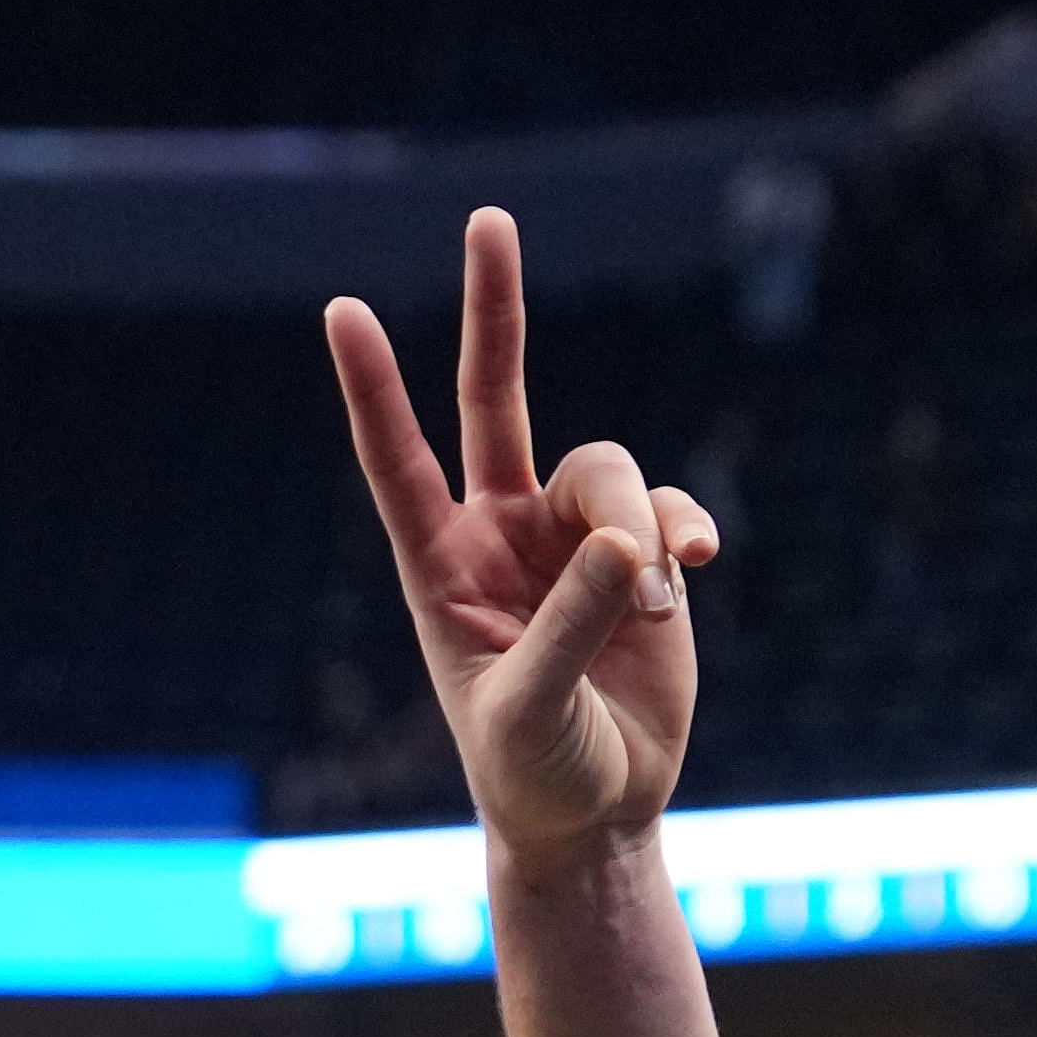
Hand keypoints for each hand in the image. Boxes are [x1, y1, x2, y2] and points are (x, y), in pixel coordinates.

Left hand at [326, 208, 720, 865]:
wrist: (596, 816)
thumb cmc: (534, 771)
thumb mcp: (532, 709)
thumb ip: (569, 624)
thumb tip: (624, 540)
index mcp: (439, 567)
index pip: (397, 460)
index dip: (374, 387)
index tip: (342, 311)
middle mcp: (500, 534)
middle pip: (497, 397)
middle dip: (495, 311)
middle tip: (489, 221)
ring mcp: (572, 538)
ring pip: (606, 466)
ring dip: (633, 523)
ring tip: (644, 604)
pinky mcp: (641, 557)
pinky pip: (664, 504)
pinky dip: (683, 527)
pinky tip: (694, 565)